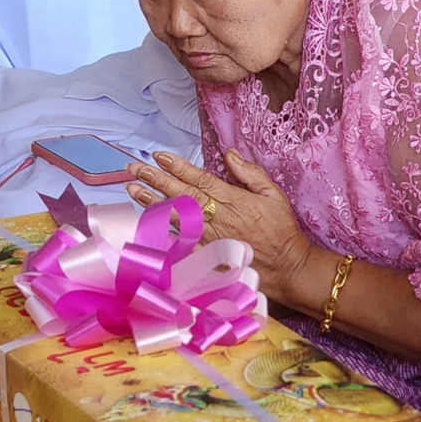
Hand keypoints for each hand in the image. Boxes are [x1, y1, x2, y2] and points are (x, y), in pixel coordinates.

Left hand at [129, 148, 317, 304]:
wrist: (288, 267)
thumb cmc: (281, 230)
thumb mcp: (273, 195)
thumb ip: (250, 173)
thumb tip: (230, 154)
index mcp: (232, 199)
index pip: (199, 179)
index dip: (178, 167)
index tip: (159, 156)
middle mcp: (217, 217)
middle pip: (181, 194)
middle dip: (155, 179)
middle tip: (134, 168)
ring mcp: (210, 237)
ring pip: (176, 216)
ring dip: (153, 202)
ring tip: (132, 189)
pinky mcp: (207, 254)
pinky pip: (180, 242)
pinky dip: (162, 232)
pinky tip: (145, 222)